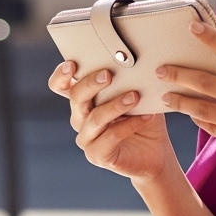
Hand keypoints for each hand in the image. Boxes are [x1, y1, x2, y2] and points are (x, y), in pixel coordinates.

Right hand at [48, 61, 181, 184]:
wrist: (155, 154)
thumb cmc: (143, 118)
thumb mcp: (137, 95)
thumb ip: (127, 81)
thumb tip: (130, 60)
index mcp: (84, 101)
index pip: (61, 86)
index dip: (61, 75)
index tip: (72, 64)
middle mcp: (80, 119)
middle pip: (76, 98)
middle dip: (90, 84)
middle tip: (108, 74)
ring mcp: (87, 139)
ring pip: (95, 118)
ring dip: (115, 105)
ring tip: (135, 96)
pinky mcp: (98, 155)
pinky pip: (110, 137)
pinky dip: (129, 125)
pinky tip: (146, 117)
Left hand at [156, 22, 215, 201]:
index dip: (211, 38)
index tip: (192, 28)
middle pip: (206, 82)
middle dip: (179, 74)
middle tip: (160, 70)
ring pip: (202, 109)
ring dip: (180, 101)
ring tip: (166, 96)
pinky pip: (212, 128)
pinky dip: (198, 119)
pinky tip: (188, 114)